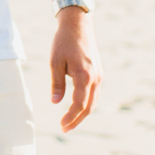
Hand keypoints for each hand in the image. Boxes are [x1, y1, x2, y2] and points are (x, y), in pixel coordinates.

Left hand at [49, 11, 100, 131]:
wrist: (78, 25)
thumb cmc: (63, 42)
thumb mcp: (55, 62)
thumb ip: (57, 83)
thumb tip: (55, 102)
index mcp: (84, 75)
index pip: (79, 104)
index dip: (71, 117)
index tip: (62, 125)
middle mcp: (95, 78)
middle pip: (89, 107)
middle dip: (77, 120)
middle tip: (64, 129)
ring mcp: (99, 76)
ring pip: (93, 101)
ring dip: (82, 113)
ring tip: (69, 121)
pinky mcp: (99, 73)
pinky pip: (94, 94)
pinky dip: (87, 104)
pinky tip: (77, 107)